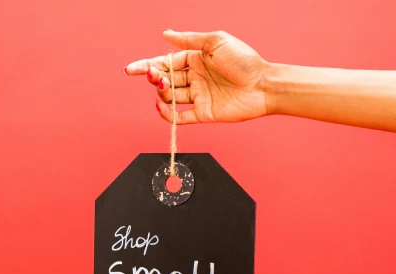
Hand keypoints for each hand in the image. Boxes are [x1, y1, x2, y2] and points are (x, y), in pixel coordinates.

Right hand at [124, 30, 269, 124]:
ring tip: (165, 87)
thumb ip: (188, 40)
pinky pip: (180, 117)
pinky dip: (168, 115)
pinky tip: (161, 108)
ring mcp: (198, 96)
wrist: (263, 85)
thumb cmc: (244, 60)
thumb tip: (165, 34)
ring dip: (162, 93)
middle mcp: (195, 77)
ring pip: (170, 97)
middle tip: (154, 77)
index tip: (131, 69)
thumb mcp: (215, 41)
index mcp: (196, 59)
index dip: (147, 65)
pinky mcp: (203, 113)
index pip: (166, 62)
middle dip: (155, 78)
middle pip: (165, 80)